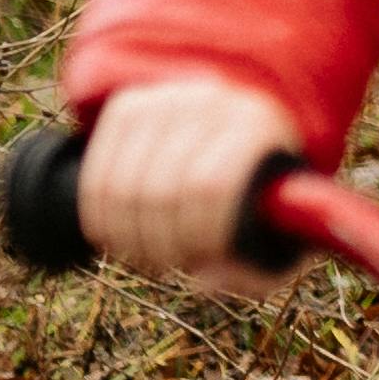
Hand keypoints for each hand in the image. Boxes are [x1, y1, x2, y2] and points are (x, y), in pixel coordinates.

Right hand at [80, 77, 308, 300]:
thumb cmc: (264, 194)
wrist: (248, 127)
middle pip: (159, 189)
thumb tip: (203, 280)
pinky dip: (99, 216)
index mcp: (258, 127)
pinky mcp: (129, 106)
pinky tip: (117, 235)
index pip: (210, 187)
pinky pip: (97, 172)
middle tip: (168, 263)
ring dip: (125, 237)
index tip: (201, 261)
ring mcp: (165, 99)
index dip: (196, 236)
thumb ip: (256, 272)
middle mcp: (210, 102)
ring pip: (121, 185)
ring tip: (145, 254)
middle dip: (157, 244)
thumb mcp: (281, 236)